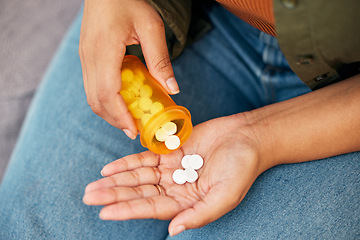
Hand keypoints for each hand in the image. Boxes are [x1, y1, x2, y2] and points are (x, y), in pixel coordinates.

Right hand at [79, 0, 178, 138]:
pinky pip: (92, 85)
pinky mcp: (86, 56)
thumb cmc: (128, 0)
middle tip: (133, 130)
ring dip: (109, 111)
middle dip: (114, 119)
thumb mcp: (151, 26)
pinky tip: (121, 100)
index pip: (107, 93)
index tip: (134, 130)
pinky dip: (105, 99)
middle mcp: (89, 57)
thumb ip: (160, 59)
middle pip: (95, 100)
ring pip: (91, 95)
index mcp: (104, 50)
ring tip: (128, 119)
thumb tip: (172, 89)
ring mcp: (84, 57)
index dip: (120, 116)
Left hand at [83, 113, 273, 235]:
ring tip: (92, 185)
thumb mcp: (225, 195)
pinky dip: (127, 163)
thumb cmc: (241, 167)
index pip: (151, 208)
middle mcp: (175, 188)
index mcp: (187, 203)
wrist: (247, 137)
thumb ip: (200, 215)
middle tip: (88, 196)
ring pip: (138, 177)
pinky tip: (109, 168)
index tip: (104, 211)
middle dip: (114, 195)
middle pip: (139, 193)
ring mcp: (171, 170)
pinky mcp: (170, 152)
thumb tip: (173, 230)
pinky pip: (145, 159)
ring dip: (116, 181)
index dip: (127, 209)